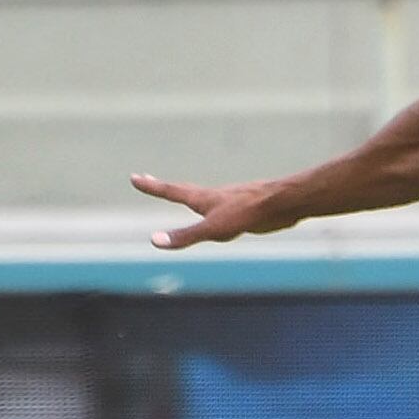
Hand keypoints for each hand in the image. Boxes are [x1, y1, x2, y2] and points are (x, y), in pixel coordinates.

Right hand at [131, 172, 296, 249]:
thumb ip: (185, 236)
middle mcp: (214, 197)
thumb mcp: (213, 229)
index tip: (134, 177)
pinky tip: (223, 212)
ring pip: (205, 199)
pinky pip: (223, 210)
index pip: (170, 191)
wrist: (283, 203)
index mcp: (202, 198)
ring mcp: (230, 202)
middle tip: (148, 180)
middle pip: (184, 190)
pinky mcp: (245, 211)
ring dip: (190, 196)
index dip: (152, 186)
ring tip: (184, 195)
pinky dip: (213, 209)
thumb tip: (154, 241)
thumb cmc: (248, 213)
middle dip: (165, 188)